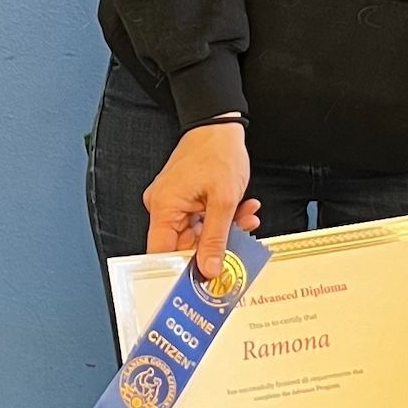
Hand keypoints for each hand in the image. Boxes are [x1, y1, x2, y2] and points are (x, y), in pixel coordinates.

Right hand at [143, 123, 259, 275]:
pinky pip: (201, 218)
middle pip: (183, 245)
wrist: (219, 124)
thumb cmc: (218, 152)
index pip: (161, 253)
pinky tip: (241, 209)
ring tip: (246, 218)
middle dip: (215, 245)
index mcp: (164, 208)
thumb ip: (215, 238)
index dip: (180, 271)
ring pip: (197, 232)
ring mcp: (173, 202)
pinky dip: (221, 217)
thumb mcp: (223, 201)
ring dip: (224, 229)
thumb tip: (209, 269)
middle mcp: (162, 207)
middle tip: (240, 244)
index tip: (201, 283)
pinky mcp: (184, 198)